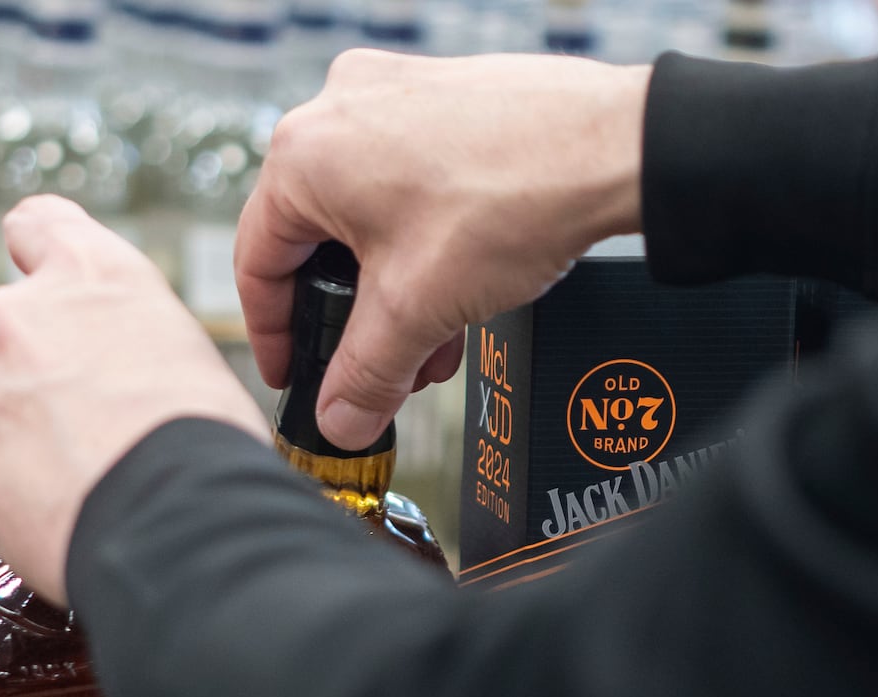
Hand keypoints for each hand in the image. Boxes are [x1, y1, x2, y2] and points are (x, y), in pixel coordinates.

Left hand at [0, 195, 268, 604]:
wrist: (177, 524)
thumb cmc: (201, 439)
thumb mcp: (185, 348)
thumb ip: (127, 335)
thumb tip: (119, 365)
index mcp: (87, 275)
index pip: (36, 224)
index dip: (35, 246)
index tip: (32, 259)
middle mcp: (19, 318)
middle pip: (15, 334)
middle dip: (42, 372)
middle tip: (96, 420)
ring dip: (27, 433)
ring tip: (87, 474)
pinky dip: (18, 489)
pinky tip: (67, 507)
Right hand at [236, 50, 650, 448]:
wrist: (619, 147)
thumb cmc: (512, 197)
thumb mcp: (416, 310)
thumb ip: (363, 375)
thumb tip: (339, 420)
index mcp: (303, 153)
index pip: (258, 263)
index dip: (273, 336)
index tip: (292, 374)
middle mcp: (337, 110)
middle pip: (314, 241)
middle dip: (349, 320)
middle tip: (371, 370)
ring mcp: (392, 96)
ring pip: (364, 216)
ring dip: (389, 291)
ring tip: (426, 344)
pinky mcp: (440, 98)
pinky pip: (405, 184)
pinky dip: (418, 245)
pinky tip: (453, 291)